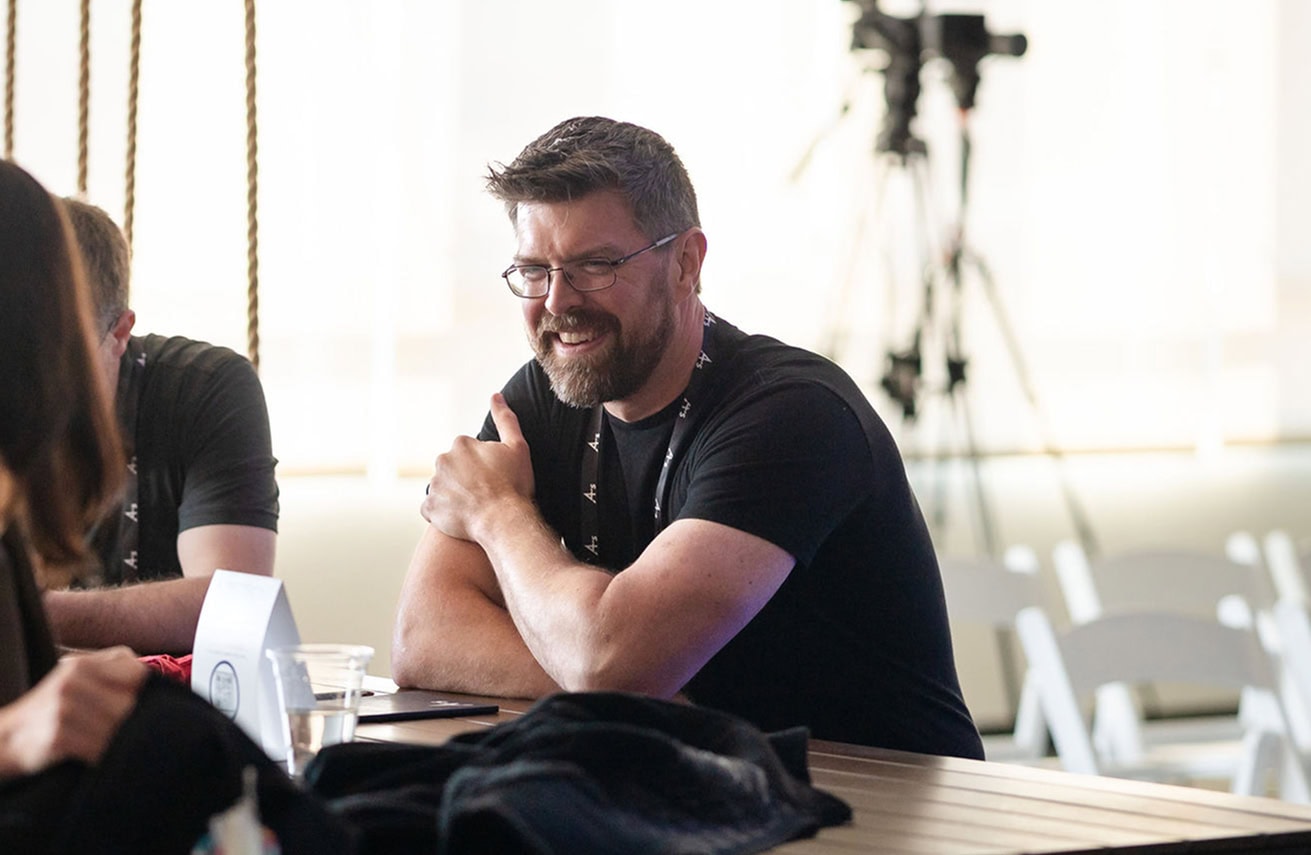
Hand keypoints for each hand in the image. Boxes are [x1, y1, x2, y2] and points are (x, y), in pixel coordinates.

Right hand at [0, 646, 146, 777]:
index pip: (139, 675)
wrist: (3, 740)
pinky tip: (95, 759)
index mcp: (81, 665)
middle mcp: (72, 681)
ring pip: (118, 730)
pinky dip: (103, 758)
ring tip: (113, 748)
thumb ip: (113, 673)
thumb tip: (158, 684)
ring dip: (120, 744)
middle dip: (135, 724)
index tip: (150, 710)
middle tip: (133, 736)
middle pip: (131, 705)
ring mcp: (64, 708)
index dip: (150, 695)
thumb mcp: (74, 680)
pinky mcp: (59, 736)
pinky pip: (100, 750)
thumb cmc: (49, 711)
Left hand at [421, 393, 535, 540]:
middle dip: (465, 477)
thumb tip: (496, 396)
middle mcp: (442, 460)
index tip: (495, 476)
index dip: (483, 465)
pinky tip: (461, 516)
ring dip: (454, 494)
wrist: (503, 521)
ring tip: (475, 506)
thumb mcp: (517, 447)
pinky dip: (443, 512)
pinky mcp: (429, 508)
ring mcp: (434, 485)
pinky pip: (433, 508)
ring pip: (443, 487)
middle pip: (453, 468)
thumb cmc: (514, 484)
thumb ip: (505, 419)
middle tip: (486, 492)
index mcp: (461, 444)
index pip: (468, 452)